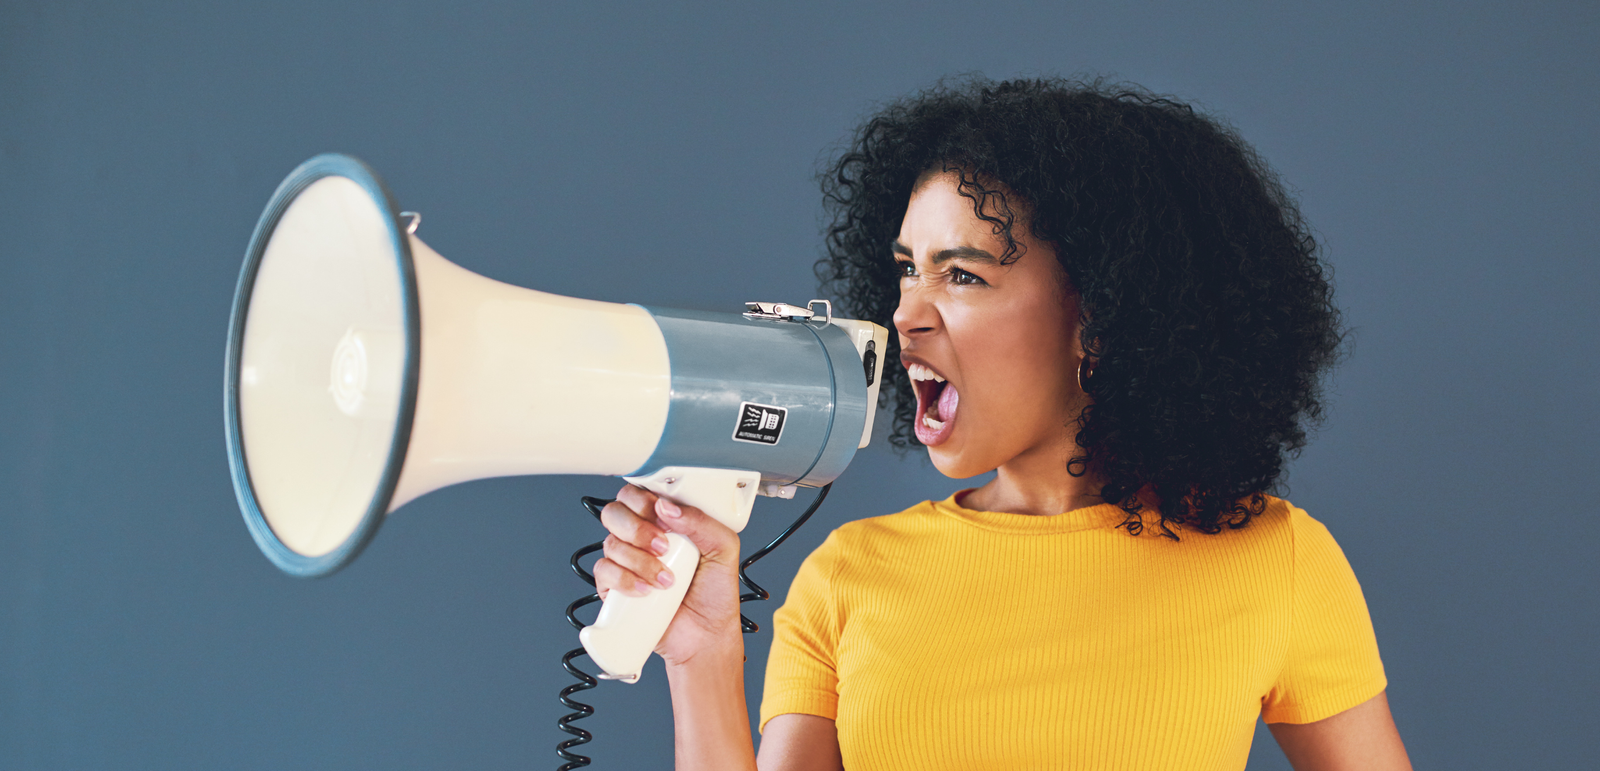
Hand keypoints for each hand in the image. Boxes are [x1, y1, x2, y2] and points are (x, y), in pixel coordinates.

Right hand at [593, 484, 744, 667]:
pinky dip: (625, 581)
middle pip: (615, 513)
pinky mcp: (614, 588)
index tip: (662, 515)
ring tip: (666, 579)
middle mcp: (641, 539)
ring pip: (610, 544)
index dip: (643, 500)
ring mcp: (626, 562)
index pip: (637, 494)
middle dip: (637, 528)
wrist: (705, 636)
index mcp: (665, 522)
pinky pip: (604, 572)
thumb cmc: (714, 594)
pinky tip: (647, 591)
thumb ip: (701, 521)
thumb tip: (668, 508)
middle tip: (662, 546)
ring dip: (639, 561)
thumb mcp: (723, 549)